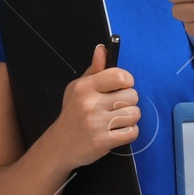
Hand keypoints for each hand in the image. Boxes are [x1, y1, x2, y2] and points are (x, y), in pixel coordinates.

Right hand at [53, 44, 139, 169]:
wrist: (58, 146)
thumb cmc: (73, 114)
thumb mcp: (78, 88)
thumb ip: (95, 69)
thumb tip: (102, 49)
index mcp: (85, 87)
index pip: (121, 76)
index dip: (127, 81)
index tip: (121, 88)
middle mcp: (90, 103)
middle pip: (132, 96)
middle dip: (128, 102)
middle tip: (115, 108)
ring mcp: (96, 124)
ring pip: (134, 114)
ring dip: (129, 119)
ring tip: (115, 120)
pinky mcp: (102, 142)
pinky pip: (132, 132)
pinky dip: (128, 133)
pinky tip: (116, 132)